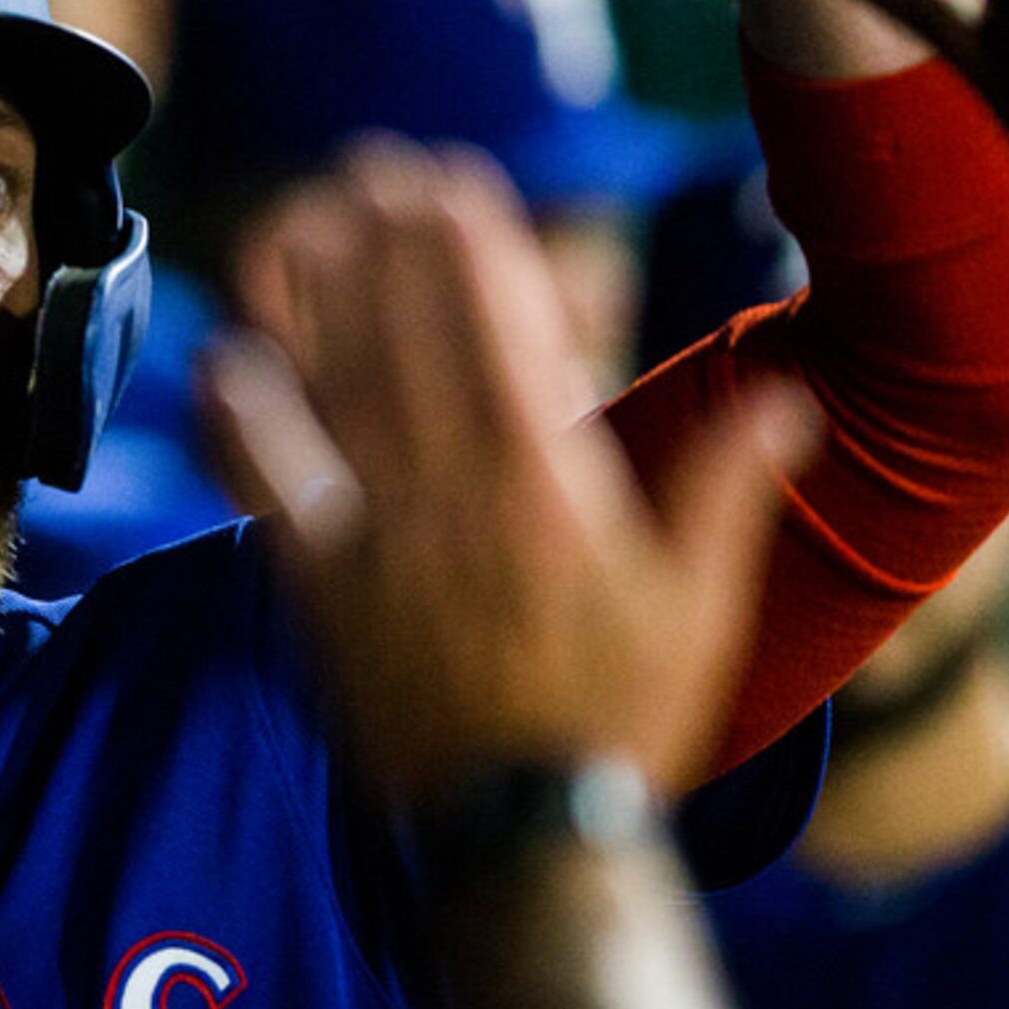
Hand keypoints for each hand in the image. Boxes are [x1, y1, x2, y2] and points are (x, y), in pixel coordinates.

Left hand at [194, 138, 815, 803]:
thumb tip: (791, 399)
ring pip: (331, 388)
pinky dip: (238, 423)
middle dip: (386, 238)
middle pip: (405, 333)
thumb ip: (734, 491)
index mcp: (550, 485)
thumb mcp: (702, 608)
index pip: (496, 329)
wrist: (526, 840)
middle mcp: (454, 495)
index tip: (449, 178)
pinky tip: (217, 362)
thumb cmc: (623, 722)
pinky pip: (263, 489)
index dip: (464, 242)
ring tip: (297, 220)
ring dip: (311, 296)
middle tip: (369, 168)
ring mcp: (378, 540)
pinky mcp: (317, 592)